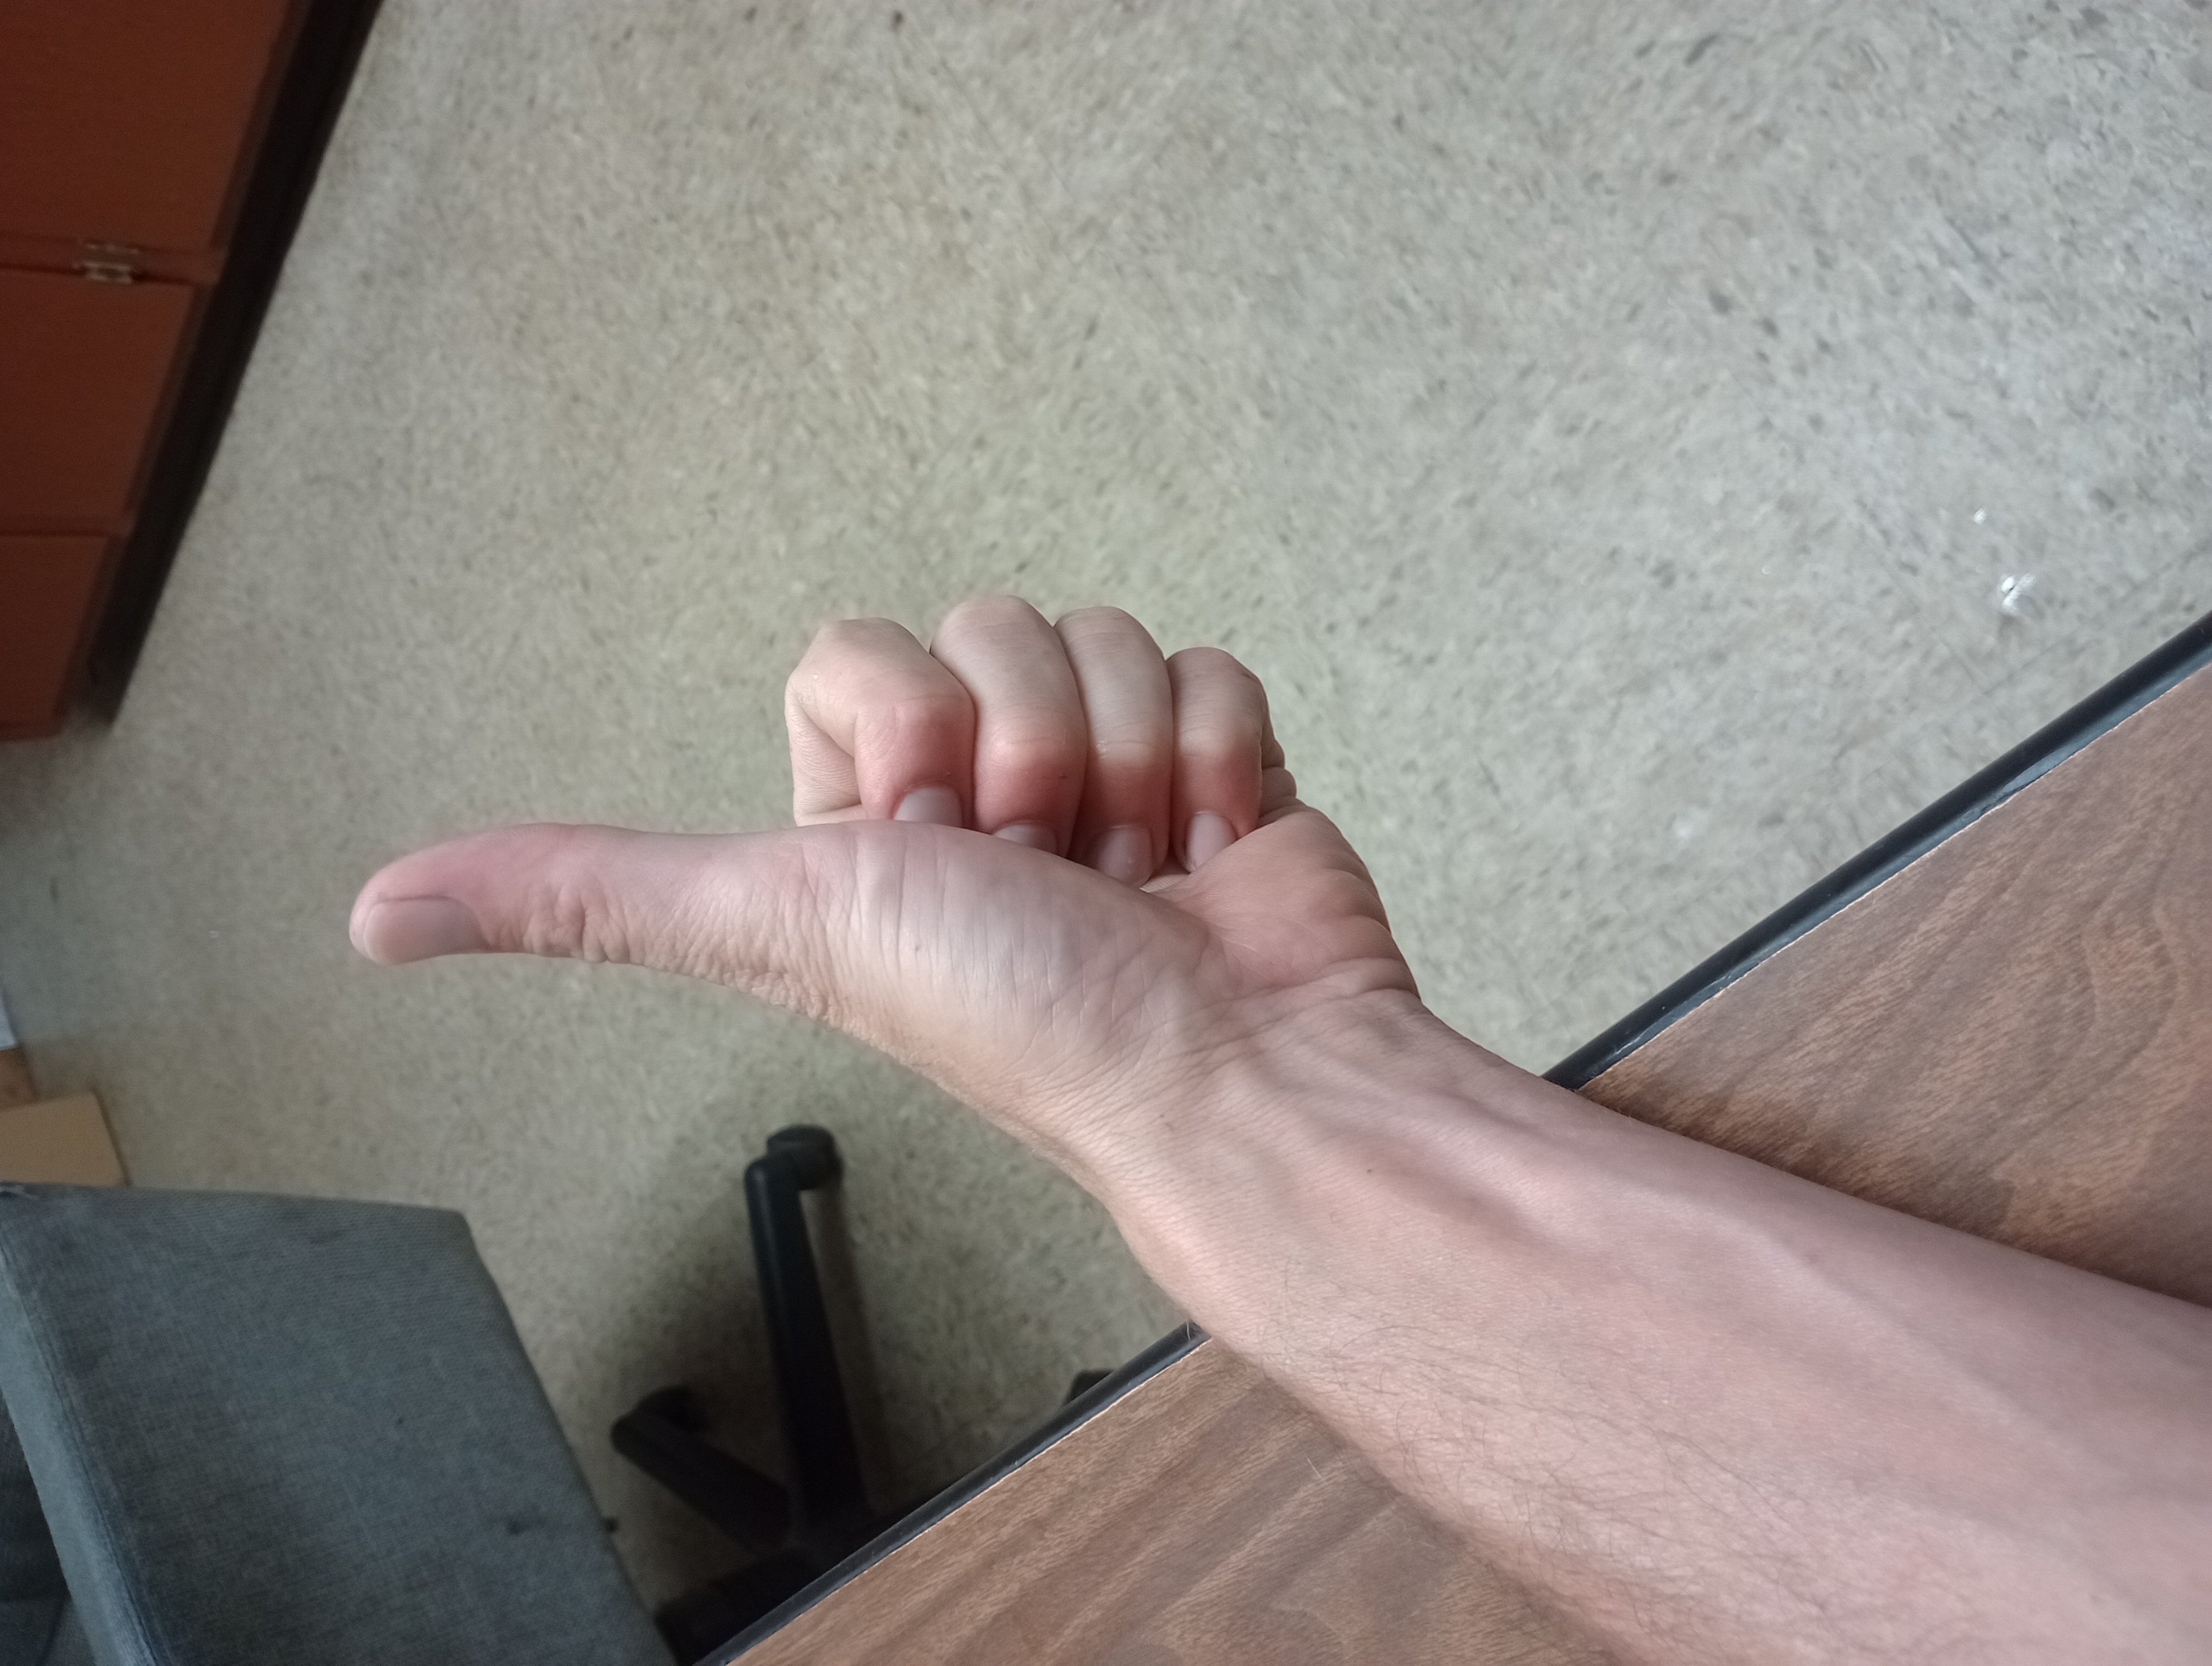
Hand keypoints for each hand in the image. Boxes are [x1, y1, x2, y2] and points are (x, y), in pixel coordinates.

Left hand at [350, 597, 1419, 1186]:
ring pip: (1099, 635)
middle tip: (1044, 870)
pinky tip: (1206, 851)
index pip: (860, 652)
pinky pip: (1206, 666)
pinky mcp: (1205, 763)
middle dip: (1032, 749)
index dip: (908, 729)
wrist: (1232, 1067)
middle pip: (989, 627)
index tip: (933, 839)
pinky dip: (1221, 762)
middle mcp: (975, 787)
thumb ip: (587, 896)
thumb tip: (372, 914)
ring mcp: (1098, 770)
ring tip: (1134, 877)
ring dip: (1131, 761)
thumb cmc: (1022, 1019)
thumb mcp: (774, 923)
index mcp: (860, 818)